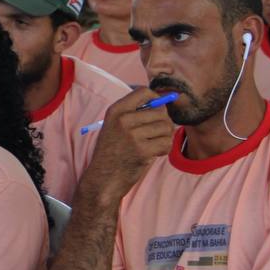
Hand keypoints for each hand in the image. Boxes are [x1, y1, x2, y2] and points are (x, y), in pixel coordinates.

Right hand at [82, 88, 173, 205]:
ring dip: (166, 136)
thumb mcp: (114, 125)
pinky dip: (165, 149)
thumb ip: (134, 113)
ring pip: (166, 127)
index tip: (156, 110)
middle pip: (160, 111)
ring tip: (155, 143)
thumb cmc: (112, 151)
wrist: (103, 177)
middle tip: (158, 133)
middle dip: (164, 122)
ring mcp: (132, 135)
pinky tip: (155, 153)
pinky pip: (166, 143)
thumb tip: (163, 102)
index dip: (156, 99)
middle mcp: (123, 120)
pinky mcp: (142, 151)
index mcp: (116, 110)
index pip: (144, 92)